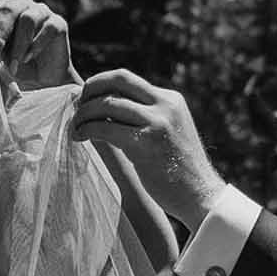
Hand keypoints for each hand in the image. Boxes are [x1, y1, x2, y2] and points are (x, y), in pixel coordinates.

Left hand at [0, 0, 79, 87]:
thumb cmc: (17, 67)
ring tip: (14, 64)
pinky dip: (36, 45)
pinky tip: (29, 59)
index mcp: (1, 9)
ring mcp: (41, 11)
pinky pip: (48, 28)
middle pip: (7, 10)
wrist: (44, 81)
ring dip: (18, 44)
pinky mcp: (58, 23)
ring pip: (27, 18)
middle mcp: (21, 4)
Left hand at [71, 69, 225, 231]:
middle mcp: (165, 105)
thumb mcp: (167, 132)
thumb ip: (145, 117)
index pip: (127, 79)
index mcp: (170, 99)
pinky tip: (80, 137)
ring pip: (108, 104)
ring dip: (84, 114)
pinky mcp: (146, 143)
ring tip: (75, 127)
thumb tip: (107, 109)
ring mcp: (157, 122)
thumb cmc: (179, 171)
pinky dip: (87, 130)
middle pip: (118, 80)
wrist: (201, 196)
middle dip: (90, 89)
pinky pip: (106, 128)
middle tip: (76, 106)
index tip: (86, 97)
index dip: (100, 83)